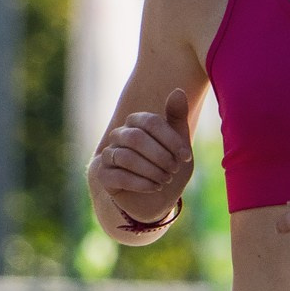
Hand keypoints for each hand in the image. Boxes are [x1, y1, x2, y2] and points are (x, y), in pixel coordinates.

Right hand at [93, 87, 193, 229]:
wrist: (157, 200)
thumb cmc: (169, 168)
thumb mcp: (179, 146)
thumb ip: (177, 119)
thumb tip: (178, 90)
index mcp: (136, 122)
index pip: (150, 122)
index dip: (170, 139)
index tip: (186, 156)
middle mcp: (119, 135)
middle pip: (136, 138)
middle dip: (160, 156)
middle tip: (174, 170)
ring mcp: (108, 154)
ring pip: (126, 157)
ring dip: (151, 171)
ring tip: (165, 180)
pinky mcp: (103, 175)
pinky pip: (119, 176)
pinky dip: (141, 183)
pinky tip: (154, 187)